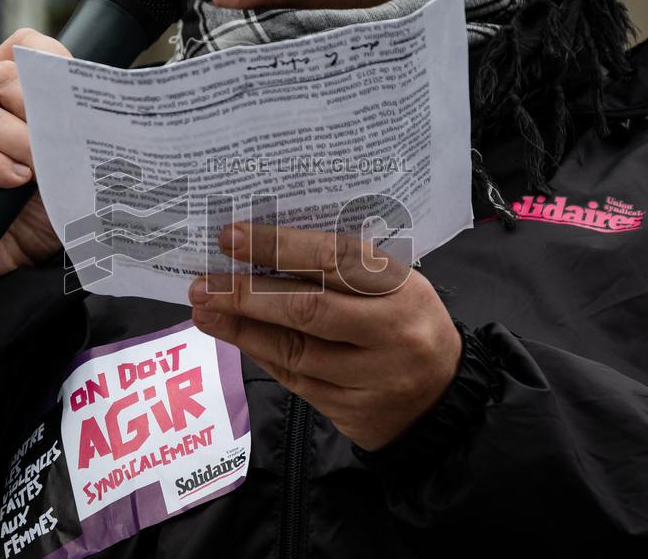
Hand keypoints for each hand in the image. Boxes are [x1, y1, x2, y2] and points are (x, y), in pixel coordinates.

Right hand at [0, 28, 69, 280]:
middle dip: (39, 108)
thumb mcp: (65, 166)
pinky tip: (14, 180)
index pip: (19, 50)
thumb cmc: (37, 213)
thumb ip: (72, 132)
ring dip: (19, 142)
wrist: (7, 267)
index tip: (78, 92)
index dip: (49, 62)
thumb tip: (98, 109)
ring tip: (42, 169)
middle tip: (65, 141)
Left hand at [188, 222, 461, 450]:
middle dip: (247, 294)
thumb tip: (264, 249)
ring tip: (204, 309)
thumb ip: (342, 270)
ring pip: (294, 350)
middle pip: (308, 310)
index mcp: (402, 288)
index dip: (278, 246)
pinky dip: (259, 353)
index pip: (333, 259)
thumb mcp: (394, 286)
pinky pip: (294, 378)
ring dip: (241, 328)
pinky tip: (233, 335)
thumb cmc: (407, 324)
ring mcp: (370, 377)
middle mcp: (390, 333)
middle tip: (204, 282)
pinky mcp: (350, 410)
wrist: (443, 400)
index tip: (231, 238)